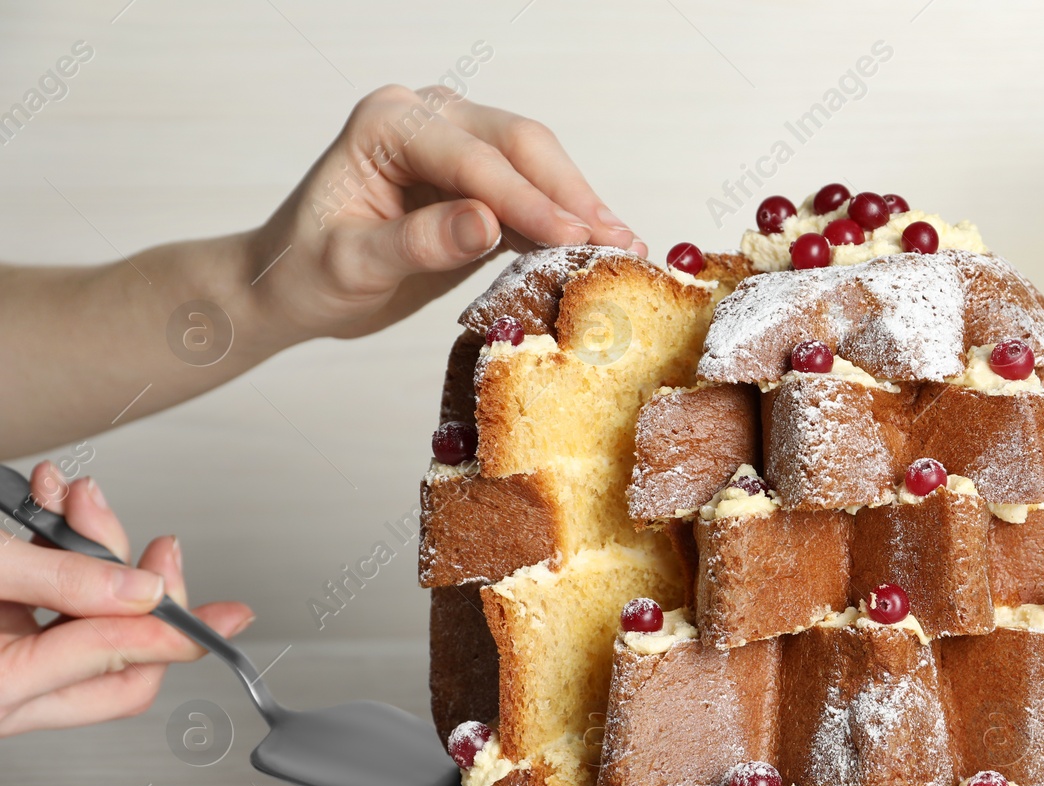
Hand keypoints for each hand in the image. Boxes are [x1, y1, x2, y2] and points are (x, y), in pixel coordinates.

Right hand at [0, 463, 253, 737]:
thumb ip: (61, 580)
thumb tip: (140, 591)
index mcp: (0, 687)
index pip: (119, 662)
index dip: (178, 629)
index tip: (231, 615)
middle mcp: (2, 693)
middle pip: (116, 662)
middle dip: (143, 591)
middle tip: (161, 547)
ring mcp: (1, 667)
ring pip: (84, 629)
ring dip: (92, 557)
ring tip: (79, 499)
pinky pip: (48, 610)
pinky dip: (58, 559)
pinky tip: (53, 511)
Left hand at [1, 86, 645, 455]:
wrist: (292, 285)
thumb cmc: (307, 274)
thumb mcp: (351, 266)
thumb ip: (418, 242)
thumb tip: (487, 223)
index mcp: (387, 124)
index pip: (474, 159)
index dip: (529, 200)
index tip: (576, 239)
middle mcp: (426, 118)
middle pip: (520, 144)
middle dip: (572, 195)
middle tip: (619, 243)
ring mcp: (456, 142)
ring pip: (537, 161)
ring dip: (582, 204)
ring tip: (627, 248)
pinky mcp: (477, 178)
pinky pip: (533, 190)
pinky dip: (568, 219)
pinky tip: (602, 248)